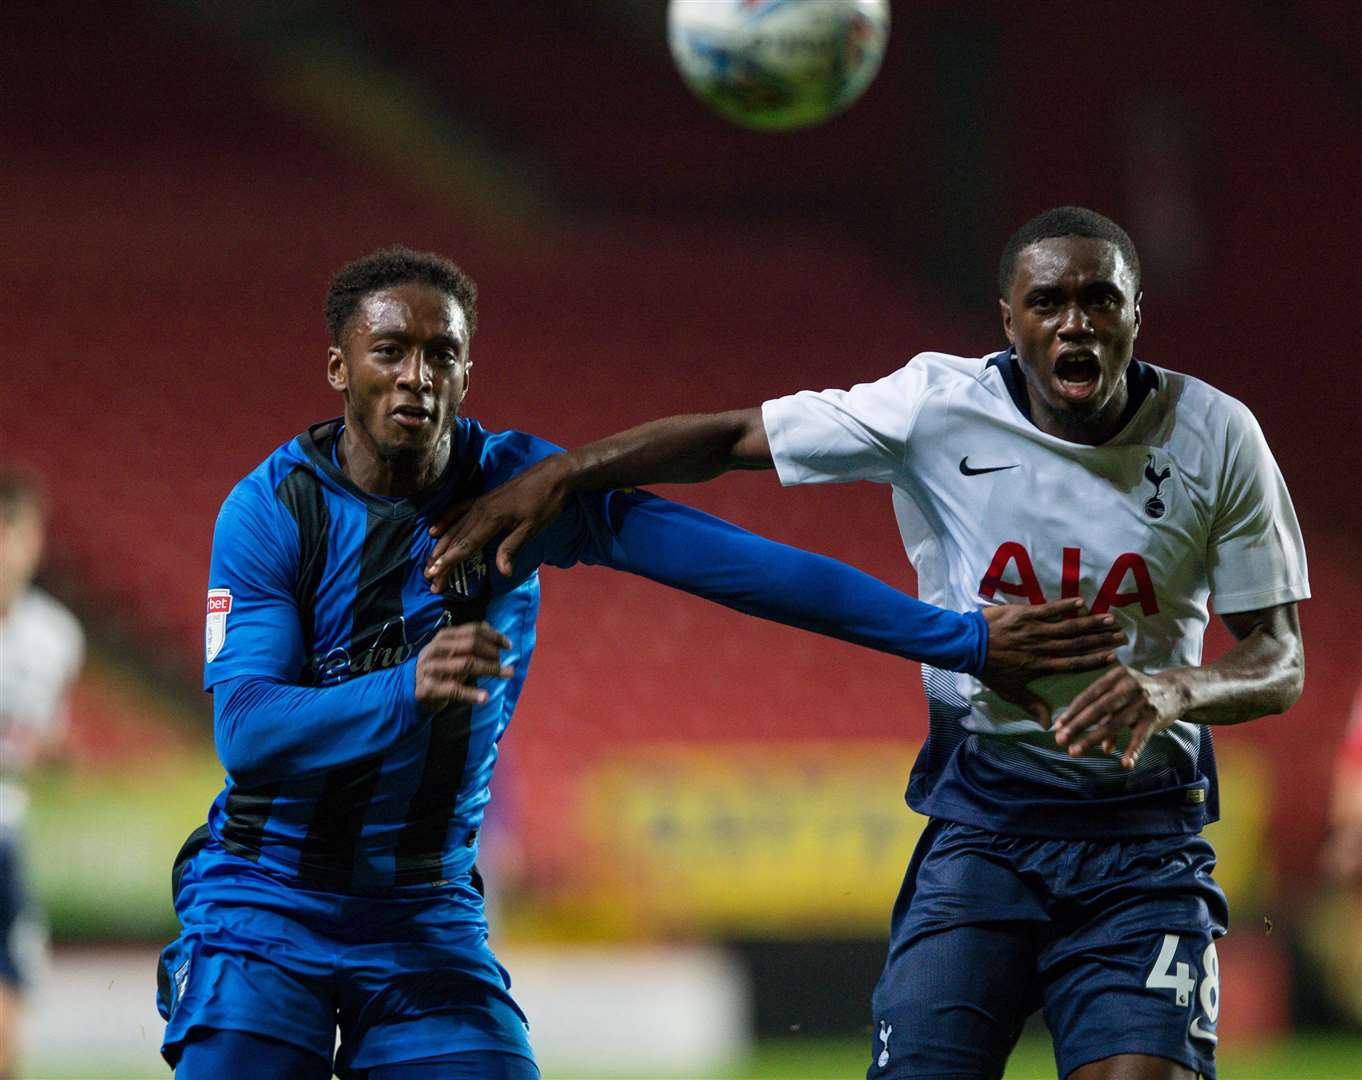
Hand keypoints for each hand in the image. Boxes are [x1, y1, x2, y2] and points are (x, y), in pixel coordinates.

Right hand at [414, 622, 513, 710]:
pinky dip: (472, 694)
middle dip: (493, 652)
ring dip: (490, 669)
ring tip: (507, 674)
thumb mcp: (451, 650)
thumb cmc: (438, 667)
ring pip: (466, 664)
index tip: (508, 645)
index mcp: (444, 637)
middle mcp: (437, 649)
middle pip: (471, 645)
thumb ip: (468, 641)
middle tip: (505, 663)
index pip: (472, 630)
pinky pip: (454, 690)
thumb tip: (492, 631)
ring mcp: (431, 668)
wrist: (409, 688)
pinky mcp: (429, 688)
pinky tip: (485, 697)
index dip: (493, 636)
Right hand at [425, 454, 572, 591]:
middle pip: (456, 539)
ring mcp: (480, 503)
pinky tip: (435, 530)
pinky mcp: (483, 498)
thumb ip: (512, 548)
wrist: (552, 475)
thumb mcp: (532, 528)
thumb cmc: (545, 503)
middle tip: (430, 578)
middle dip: (441, 560)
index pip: (465, 545)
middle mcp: (480, 510)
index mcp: (491, 519)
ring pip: (455, 527)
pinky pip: (459, 509)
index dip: (449, 561)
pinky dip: (445, 520)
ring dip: (441, 545)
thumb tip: (503, 572)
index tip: (434, 574)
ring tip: (429, 561)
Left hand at [979, 599, 1125, 726]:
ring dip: (1090, 623)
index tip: (1114, 658)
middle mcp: (1042, 647)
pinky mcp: (1025, 614)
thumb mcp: (1009, 691)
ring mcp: (1035, 629)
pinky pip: (1049, 609)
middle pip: (1077, 644)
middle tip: (1121, 635)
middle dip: (1101, 640)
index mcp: (1041, 666)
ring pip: (1068, 626)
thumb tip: (1047, 724)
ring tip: (1110, 620)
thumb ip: (1031, 705)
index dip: (1094, 661)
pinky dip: (1065, 606)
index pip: (1074, 664)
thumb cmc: (989, 669)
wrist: (968, 645)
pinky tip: (1081, 602)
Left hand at [1053, 665, 1186, 768]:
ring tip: (1075, 751)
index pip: (1088, 695)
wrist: (1176, 690)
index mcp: (1115, 676)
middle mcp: (1128, 686)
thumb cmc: (1140, 694)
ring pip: (1113, 723)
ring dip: (1093, 739)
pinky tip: (1125, 763)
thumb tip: (1103, 746)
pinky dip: (1133, 750)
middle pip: (1097, 708)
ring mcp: (1142, 702)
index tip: (1057, 726)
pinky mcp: (1155, 717)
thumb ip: (1108, 716)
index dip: (1072, 712)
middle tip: (1059, 739)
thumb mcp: (1121, 696)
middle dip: (1076, 725)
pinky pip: (1141, 736)